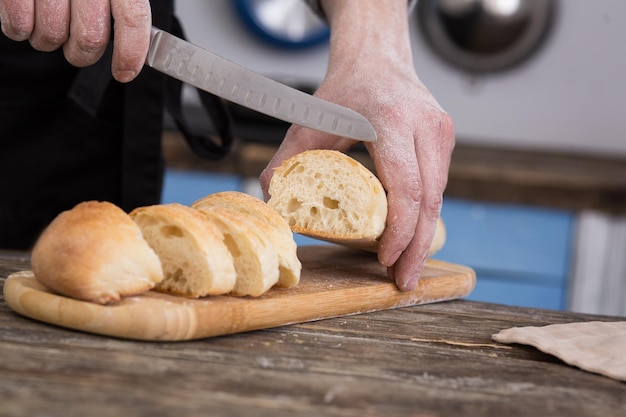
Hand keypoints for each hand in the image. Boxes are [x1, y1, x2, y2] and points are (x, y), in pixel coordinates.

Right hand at [0, 0, 150, 81]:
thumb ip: (124, 7)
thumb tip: (136, 48)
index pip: (132, 17)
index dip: (131, 53)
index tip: (124, 73)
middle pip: (90, 37)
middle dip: (82, 54)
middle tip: (77, 50)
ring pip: (53, 35)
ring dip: (48, 41)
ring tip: (48, 24)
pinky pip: (18, 24)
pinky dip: (19, 30)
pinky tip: (25, 19)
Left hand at [260, 1, 453, 290]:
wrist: (377, 58)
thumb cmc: (344, 90)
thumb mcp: (309, 122)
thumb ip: (284, 162)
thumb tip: (268, 203)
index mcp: (392, 120)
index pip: (405, 186)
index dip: (399, 230)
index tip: (386, 260)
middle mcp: (426, 126)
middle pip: (429, 200)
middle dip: (416, 247)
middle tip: (402, 282)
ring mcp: (441, 133)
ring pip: (437, 196)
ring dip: (423, 237)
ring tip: (406, 269)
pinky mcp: (445, 140)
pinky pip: (437, 185)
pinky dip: (424, 216)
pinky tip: (411, 239)